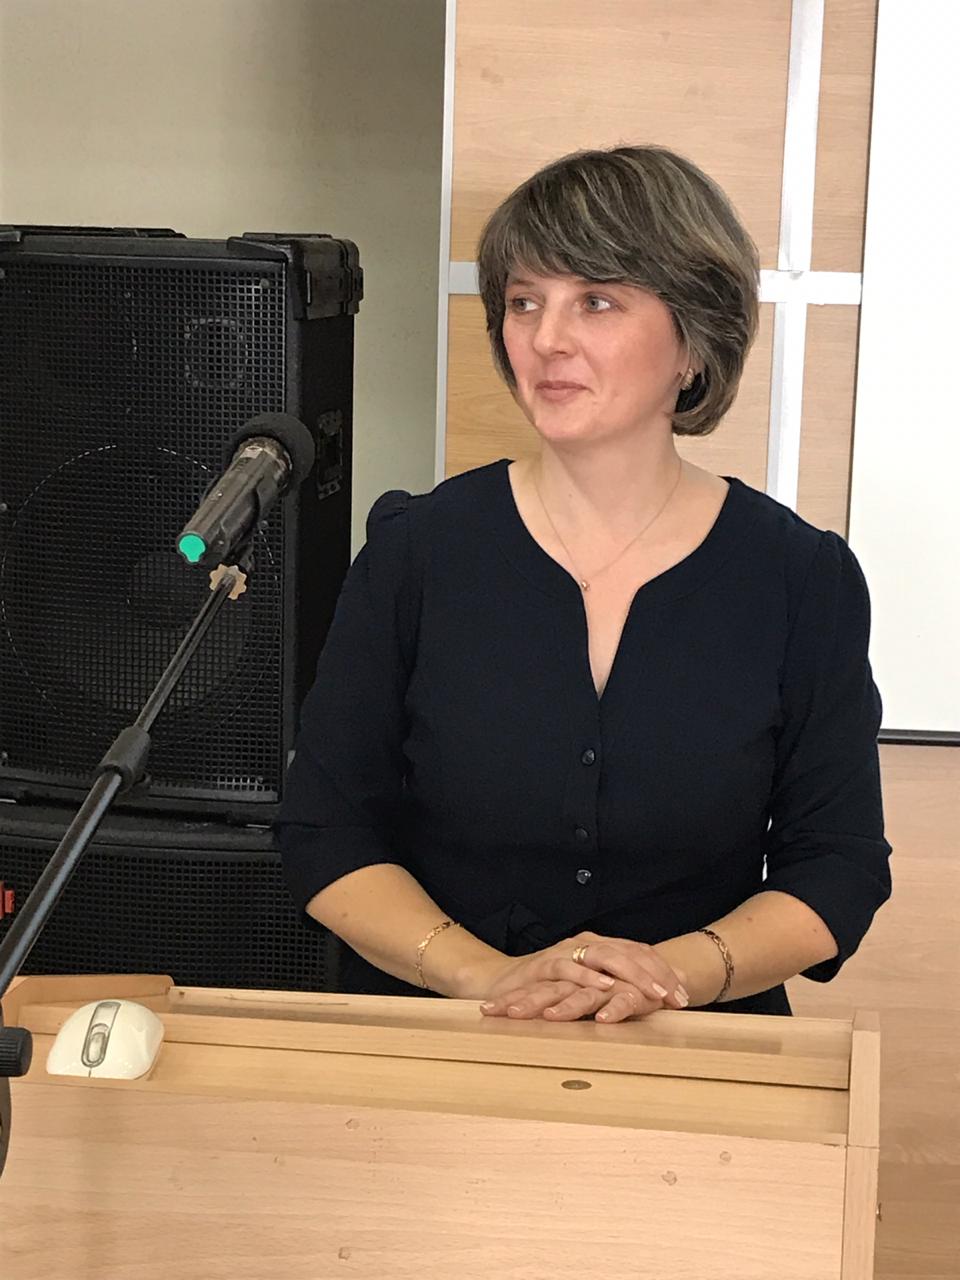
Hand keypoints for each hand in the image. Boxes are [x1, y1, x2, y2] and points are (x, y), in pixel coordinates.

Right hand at [477, 932, 688, 1021]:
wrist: (496, 984)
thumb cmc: (544, 990)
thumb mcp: (585, 991)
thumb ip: (613, 991)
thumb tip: (653, 1003)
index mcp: (598, 948)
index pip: (638, 955)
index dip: (663, 974)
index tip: (684, 998)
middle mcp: (584, 944)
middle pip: (628, 953)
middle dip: (655, 975)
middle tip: (677, 997)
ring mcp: (564, 952)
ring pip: (605, 957)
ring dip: (631, 975)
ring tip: (653, 994)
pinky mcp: (542, 965)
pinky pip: (569, 968)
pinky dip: (588, 977)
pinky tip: (605, 987)